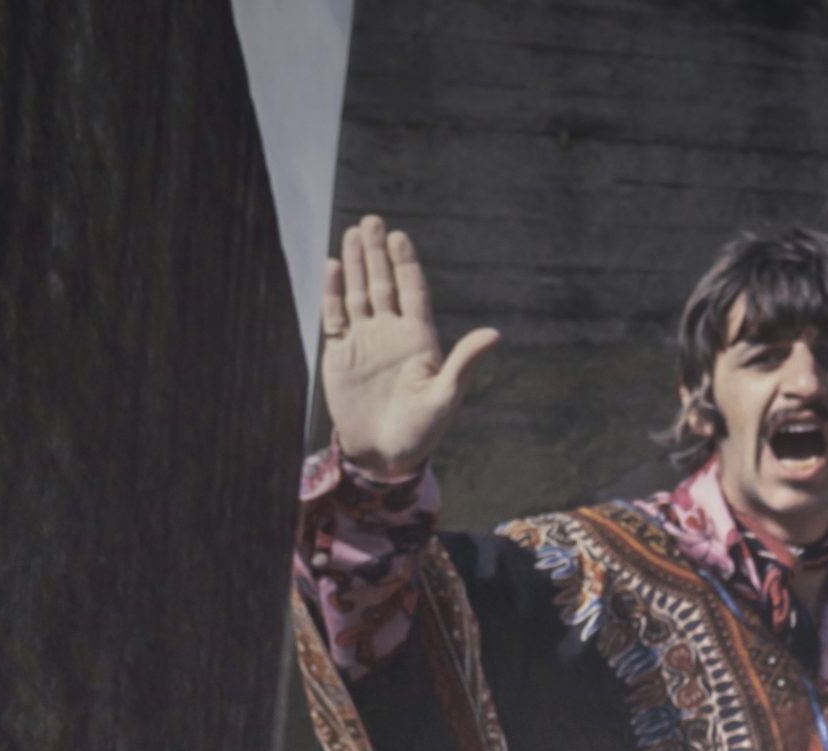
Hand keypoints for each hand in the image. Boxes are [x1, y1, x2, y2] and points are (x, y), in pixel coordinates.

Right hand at [320, 215, 499, 478]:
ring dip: (356, 264)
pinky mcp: (341, 353)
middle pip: (383, 284)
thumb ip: (465, 363)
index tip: (400, 236)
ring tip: (354, 233)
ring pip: (359, 293)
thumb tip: (494, 334)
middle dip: (378, 254)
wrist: (384, 454)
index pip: (412, 293)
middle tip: (372, 221)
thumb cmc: (422, 431)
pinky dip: (333, 292)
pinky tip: (334, 266)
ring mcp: (366, 341)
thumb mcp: (446, 397)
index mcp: (420, 340)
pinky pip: (336, 315)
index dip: (406, 265)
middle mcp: (392, 334)